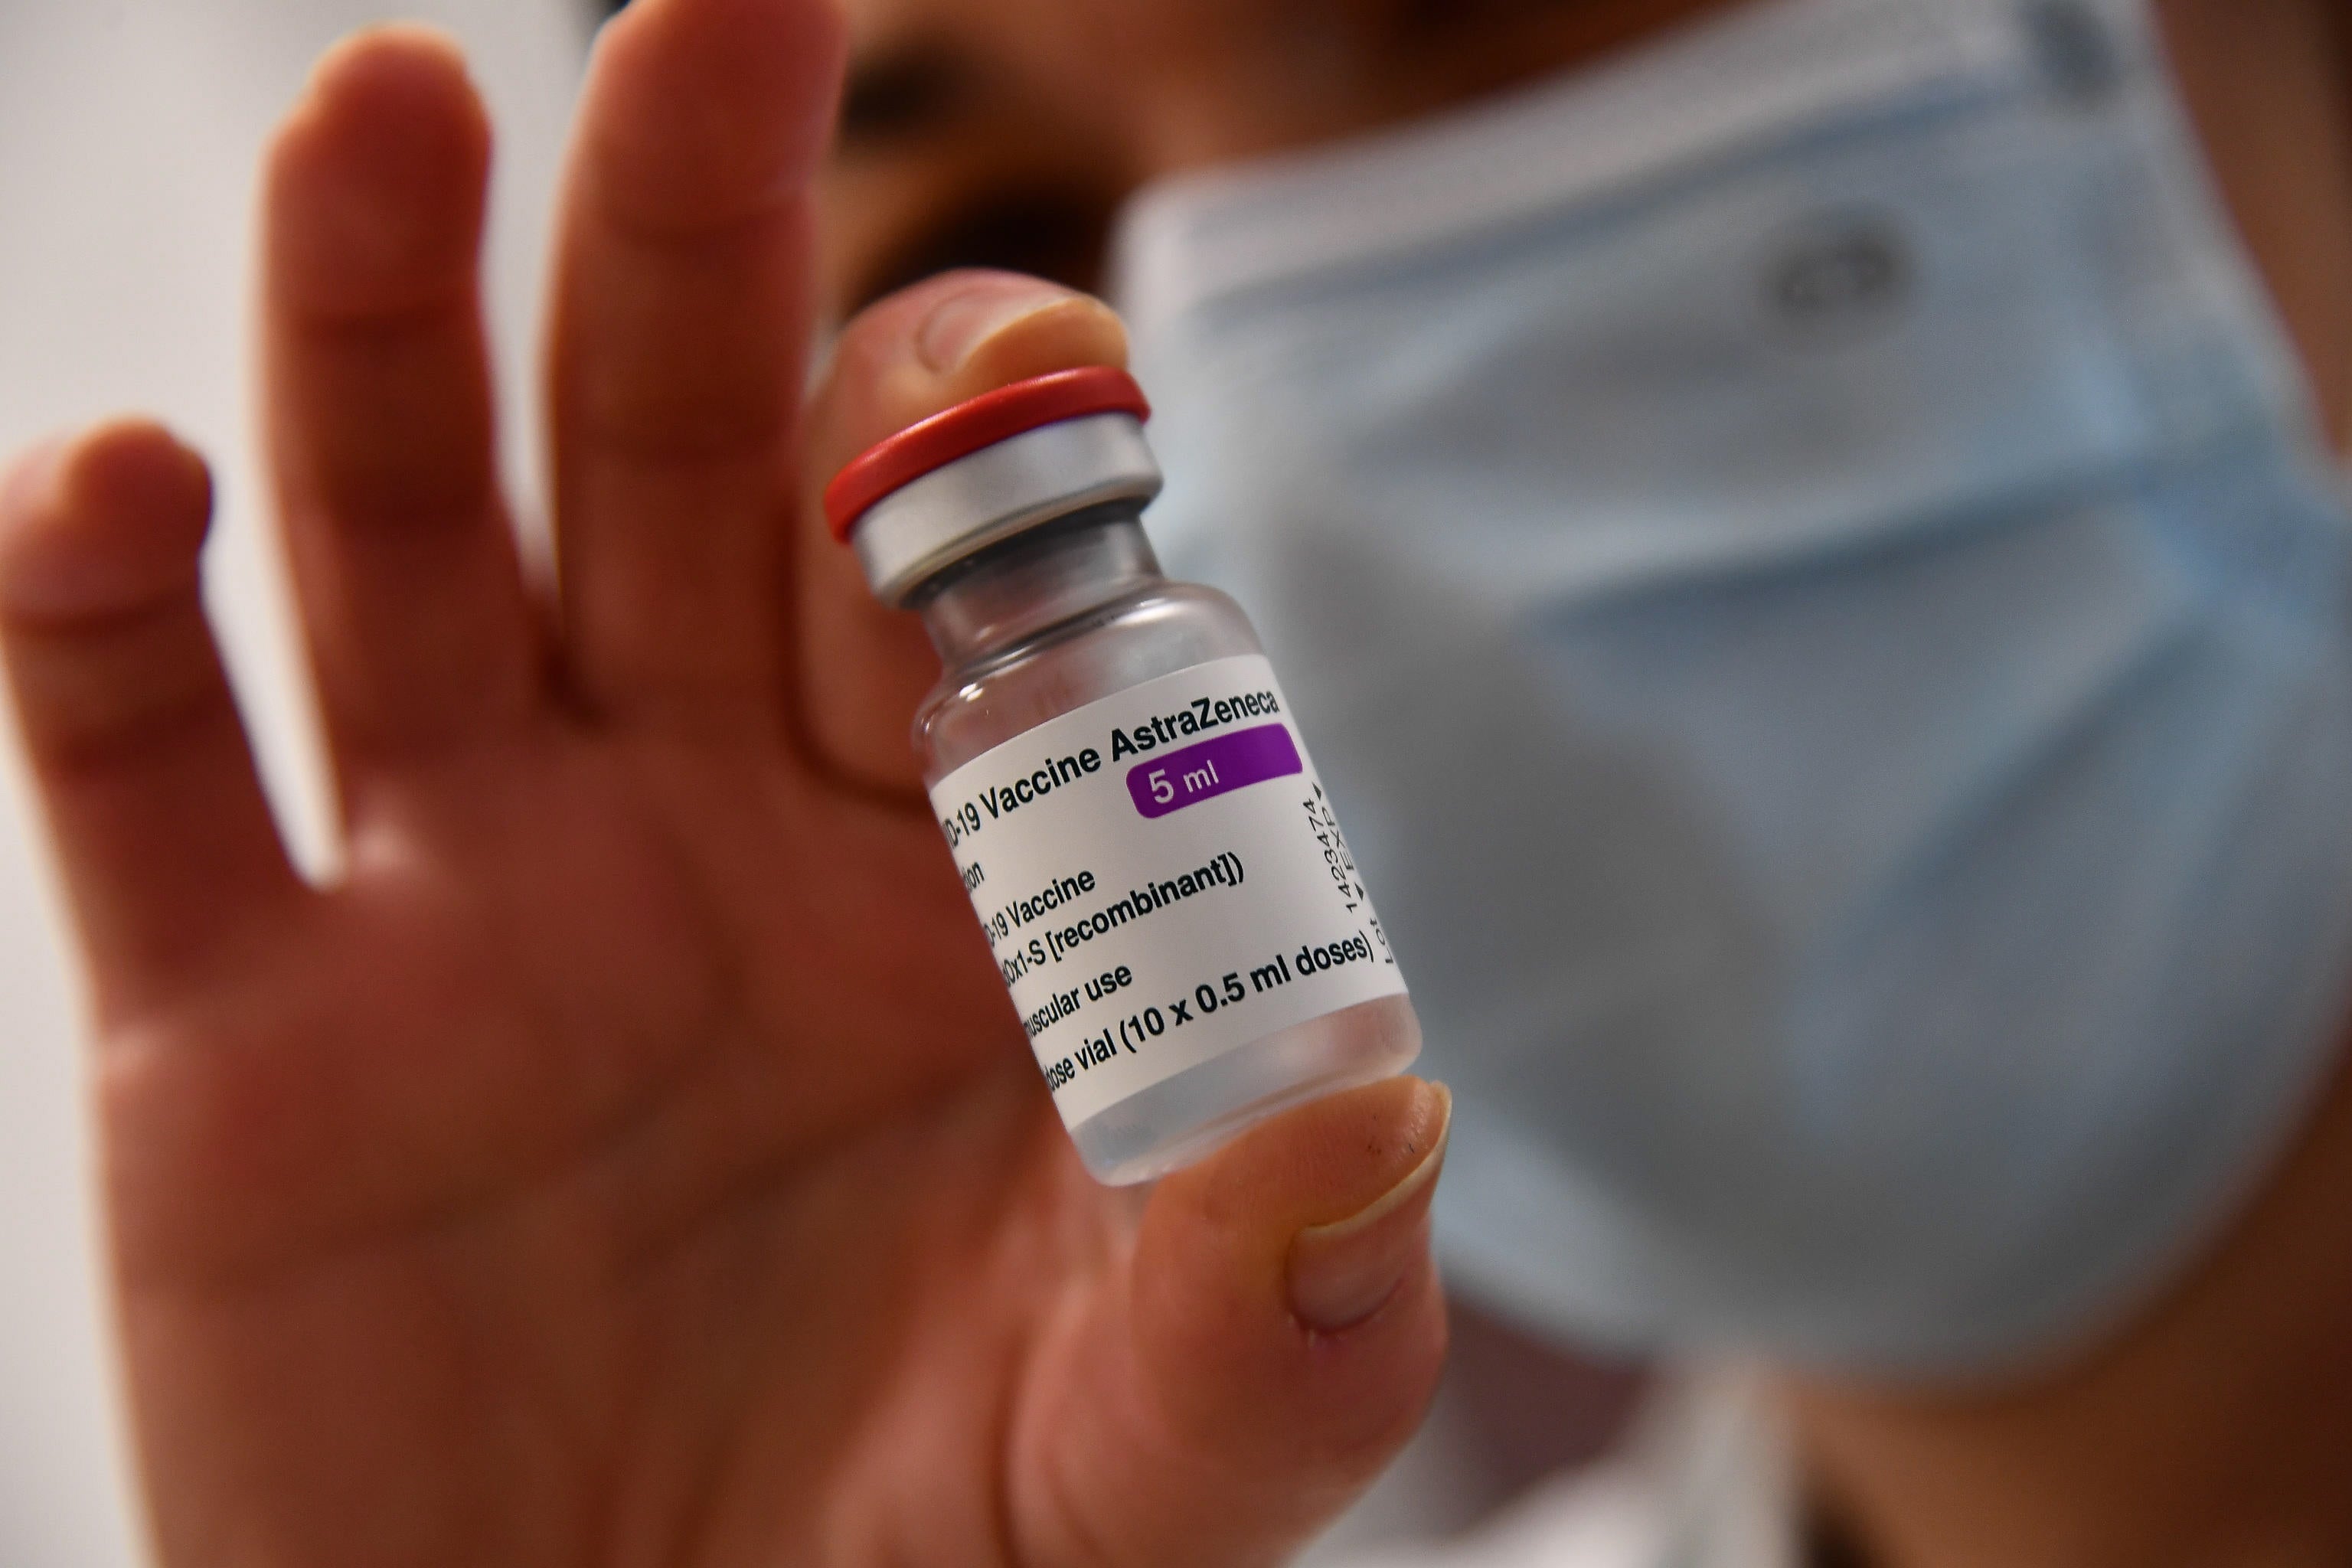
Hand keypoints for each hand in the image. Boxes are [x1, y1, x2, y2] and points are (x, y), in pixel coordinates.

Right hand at [0, 9, 1447, 1565]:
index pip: (980, 583)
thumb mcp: (1146, 1466)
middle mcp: (709, 826)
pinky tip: (122, 484)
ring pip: (414, 535)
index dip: (999, 470)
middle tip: (732, 4)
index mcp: (951, 876)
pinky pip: (144, 767)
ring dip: (388, 316)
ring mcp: (465, 903)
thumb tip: (1377, 1104)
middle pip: (697, 465)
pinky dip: (98, 616)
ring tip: (400, 97)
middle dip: (708, 237)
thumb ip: (1276, 1309)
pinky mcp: (235, 1034)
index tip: (1036, 406)